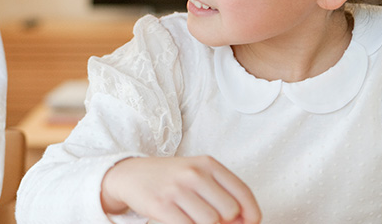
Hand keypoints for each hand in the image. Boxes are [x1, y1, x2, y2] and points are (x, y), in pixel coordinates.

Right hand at [100, 156, 260, 223]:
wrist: (130, 174)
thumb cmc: (170, 178)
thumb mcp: (198, 174)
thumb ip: (223, 192)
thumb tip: (245, 221)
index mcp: (207, 164)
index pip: (243, 193)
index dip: (251, 215)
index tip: (249, 223)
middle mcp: (193, 173)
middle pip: (230, 212)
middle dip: (226, 222)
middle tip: (213, 220)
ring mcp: (176, 189)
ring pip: (212, 222)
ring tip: (193, 218)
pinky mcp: (161, 205)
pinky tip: (182, 221)